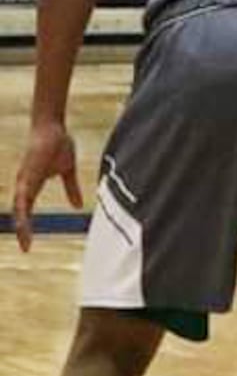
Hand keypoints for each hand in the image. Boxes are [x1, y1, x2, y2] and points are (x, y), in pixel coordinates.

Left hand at [13, 122, 81, 252]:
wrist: (52, 127)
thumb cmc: (58, 145)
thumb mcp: (68, 171)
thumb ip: (71, 189)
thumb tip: (78, 206)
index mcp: (31, 185)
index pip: (26, 210)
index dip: (27, 226)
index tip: (29, 244)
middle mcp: (24, 184)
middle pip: (20, 212)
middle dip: (23, 230)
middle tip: (26, 248)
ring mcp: (24, 179)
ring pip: (19, 206)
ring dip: (22, 223)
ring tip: (25, 239)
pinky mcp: (28, 174)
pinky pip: (23, 194)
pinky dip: (23, 207)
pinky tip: (23, 217)